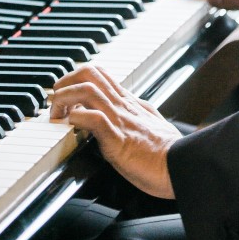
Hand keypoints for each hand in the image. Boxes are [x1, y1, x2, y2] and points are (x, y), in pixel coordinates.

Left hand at [48, 65, 179, 197]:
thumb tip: (129, 108)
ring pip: (87, 89)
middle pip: (90, 72)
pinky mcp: (118, 139)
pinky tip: (70, 126)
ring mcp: (120, 119)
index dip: (77, 78)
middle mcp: (123, 105)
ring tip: (56, 114)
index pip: (100, 75)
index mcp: (129, 102)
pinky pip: (93, 118)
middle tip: (55, 99)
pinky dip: (76, 118)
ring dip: (64, 98)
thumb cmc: (168, 153)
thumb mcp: (151, 123)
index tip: (65, 93)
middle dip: (66, 80)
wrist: (183, 166)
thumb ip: (137, 113)